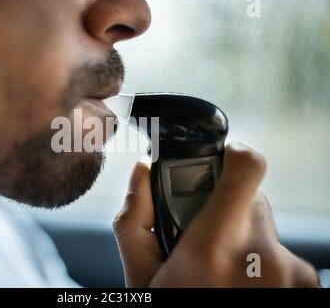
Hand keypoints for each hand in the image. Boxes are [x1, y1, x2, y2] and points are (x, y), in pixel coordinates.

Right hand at [113, 142, 318, 286]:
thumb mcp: (142, 278)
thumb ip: (136, 219)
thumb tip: (143, 173)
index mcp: (215, 246)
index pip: (247, 168)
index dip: (235, 154)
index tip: (222, 159)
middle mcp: (262, 256)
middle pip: (250, 200)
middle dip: (226, 211)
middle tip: (206, 240)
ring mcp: (293, 274)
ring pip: (264, 231)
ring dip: (244, 243)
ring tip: (223, 275)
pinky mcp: (308, 286)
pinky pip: (283, 257)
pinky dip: (263, 265)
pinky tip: (242, 288)